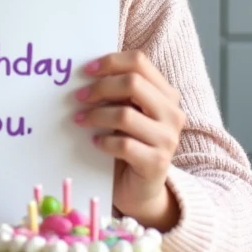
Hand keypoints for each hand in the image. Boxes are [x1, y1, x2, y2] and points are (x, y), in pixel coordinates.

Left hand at [73, 51, 184, 228]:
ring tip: (80, 120)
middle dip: (100, 87)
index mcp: (166, 94)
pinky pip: (124, 145)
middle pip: (133, 83)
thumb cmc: (130, 144)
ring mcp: (168, 139)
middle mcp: (172, 113)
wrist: (141, 189)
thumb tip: (84, 74)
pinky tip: (95, 143)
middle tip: (78, 97)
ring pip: (126, 114)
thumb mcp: (127, 113)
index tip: (86, 70)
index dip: (110, 62)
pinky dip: (103, 141)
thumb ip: (117, 93)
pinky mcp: (157, 163)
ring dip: (96, 115)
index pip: (140, 62)